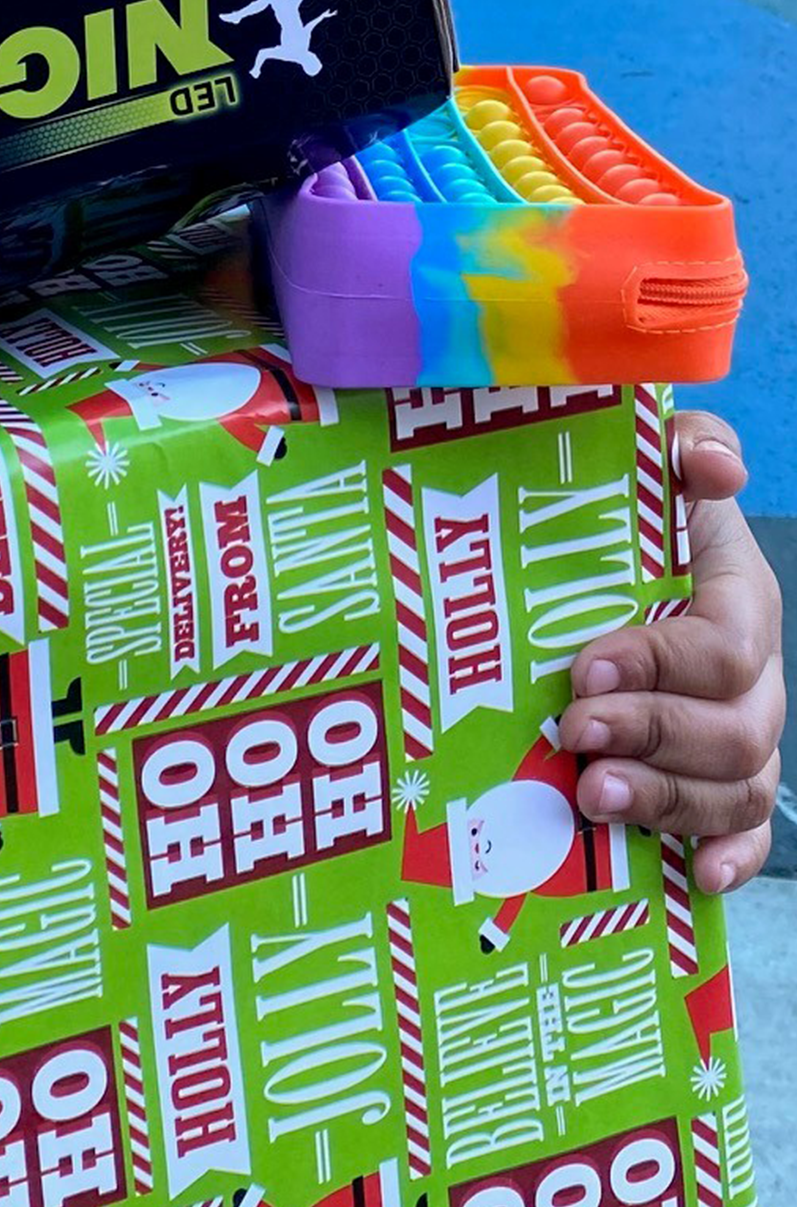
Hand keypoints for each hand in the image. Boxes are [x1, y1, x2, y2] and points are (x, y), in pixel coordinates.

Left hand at [558, 411, 784, 893]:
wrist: (617, 566)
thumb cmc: (632, 522)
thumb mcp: (654, 472)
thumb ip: (684, 450)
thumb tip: (713, 467)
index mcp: (739, 602)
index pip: (722, 646)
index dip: (659, 664)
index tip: (582, 667)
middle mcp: (751, 680)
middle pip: (732, 731)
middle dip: (652, 737)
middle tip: (575, 735)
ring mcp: (741, 739)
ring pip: (734, 789)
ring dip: (666, 801)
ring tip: (591, 799)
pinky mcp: (722, 787)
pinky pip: (748, 835)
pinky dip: (724, 857)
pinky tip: (692, 876)